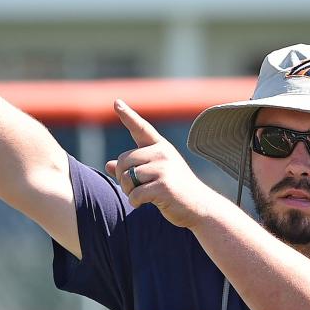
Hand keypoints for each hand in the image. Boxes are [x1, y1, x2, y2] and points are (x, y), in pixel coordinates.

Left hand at [106, 100, 218, 228]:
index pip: (141, 128)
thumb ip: (133, 168)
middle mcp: (163, 153)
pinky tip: (143, 204)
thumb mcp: (156, 174)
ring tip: (141, 197)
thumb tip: (108, 165)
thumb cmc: (176, 191)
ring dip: (128, 191)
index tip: (116, 102)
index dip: (128, 115)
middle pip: (125, 160)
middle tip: (133, 189)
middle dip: (123, 177)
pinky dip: (134, 202)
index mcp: (161, 147)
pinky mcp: (163, 186)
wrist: (200, 207)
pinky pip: (135, 194)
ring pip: (128, 177)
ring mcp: (164, 168)